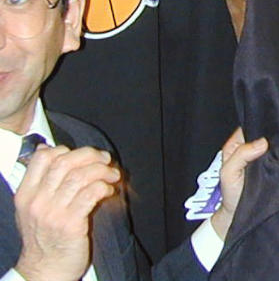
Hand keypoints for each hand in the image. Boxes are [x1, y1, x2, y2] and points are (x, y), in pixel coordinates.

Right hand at [13, 146, 120, 280]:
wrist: (45, 270)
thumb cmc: (44, 238)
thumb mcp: (32, 209)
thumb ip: (41, 182)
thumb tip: (49, 150)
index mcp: (26, 194)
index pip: (43, 158)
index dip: (67, 150)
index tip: (84, 156)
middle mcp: (37, 201)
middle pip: (65, 162)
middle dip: (91, 156)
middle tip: (105, 160)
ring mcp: (53, 213)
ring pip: (80, 176)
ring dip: (103, 171)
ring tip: (113, 175)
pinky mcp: (70, 224)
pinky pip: (91, 194)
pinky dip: (104, 187)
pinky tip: (109, 190)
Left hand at [210, 128, 267, 239]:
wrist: (240, 215)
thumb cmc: (231, 195)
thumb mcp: (229, 173)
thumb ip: (241, 155)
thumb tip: (263, 142)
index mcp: (236, 145)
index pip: (250, 126)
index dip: (260, 124)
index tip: (273, 125)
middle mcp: (249, 148)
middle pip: (263, 133)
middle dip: (273, 134)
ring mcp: (262, 157)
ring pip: (273, 144)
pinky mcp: (272, 166)